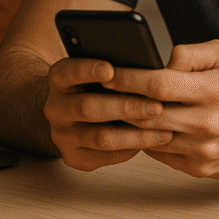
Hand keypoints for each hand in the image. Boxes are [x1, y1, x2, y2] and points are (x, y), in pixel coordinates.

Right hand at [44, 57, 171, 170]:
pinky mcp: (74, 157)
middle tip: (156, 107)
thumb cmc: (98, 88)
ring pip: (100, 137)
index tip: (110, 70)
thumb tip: (162, 61)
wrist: (75, 118)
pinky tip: (151, 142)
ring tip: (163, 131)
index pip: (67, 71)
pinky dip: (130, 149)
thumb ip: (123, 65)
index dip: (87, 70)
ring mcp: (62, 135)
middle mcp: (55, 107)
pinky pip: (104, 156)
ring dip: (135, 135)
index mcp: (59, 79)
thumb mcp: (102, 70)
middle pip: (88, 107)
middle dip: (126, 107)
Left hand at [107, 40, 218, 178]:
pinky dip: (147, 139)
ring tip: (114, 108)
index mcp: (214, 90)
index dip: (128, 78)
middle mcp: (209, 122)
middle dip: (120, 101)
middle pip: (149, 113)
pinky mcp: (200, 168)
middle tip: (100, 91)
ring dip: (130, 123)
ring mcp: (203, 149)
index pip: (158, 84)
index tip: (108, 73)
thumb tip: (158, 61)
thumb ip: (189, 53)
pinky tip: (140, 126)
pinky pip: (161, 153)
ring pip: (151, 136)